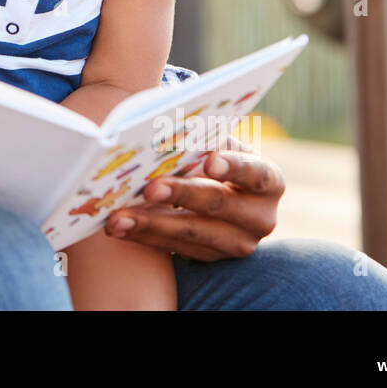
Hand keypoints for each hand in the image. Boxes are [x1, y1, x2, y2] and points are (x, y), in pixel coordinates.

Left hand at [103, 136, 283, 260]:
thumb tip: (171, 128)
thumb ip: (204, 139)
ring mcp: (237, 244)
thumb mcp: (218, 145)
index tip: (210, 161)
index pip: (255, 172)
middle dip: (181, 195)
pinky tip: (117, 228)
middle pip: (218, 204)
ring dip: (151, 224)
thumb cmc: (214, 157)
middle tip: (149, 188)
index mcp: (269, 181)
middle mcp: (260, 218)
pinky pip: (174, 250)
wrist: (219, 195)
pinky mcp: (211, 259)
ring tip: (118, 217)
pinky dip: (143, 237)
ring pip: (192, 234)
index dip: (234, 166)